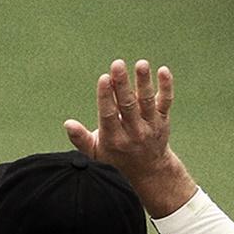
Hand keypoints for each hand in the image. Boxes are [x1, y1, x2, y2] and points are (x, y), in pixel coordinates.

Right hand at [64, 59, 195, 216]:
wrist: (149, 169)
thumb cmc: (116, 157)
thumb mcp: (95, 152)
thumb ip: (80, 138)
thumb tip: (67, 124)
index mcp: (114, 138)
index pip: (109, 115)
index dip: (106, 96)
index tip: (104, 78)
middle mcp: (133, 132)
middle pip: (128, 105)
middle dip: (122, 84)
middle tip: (117, 64)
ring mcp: (150, 125)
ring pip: (147, 101)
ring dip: (144, 82)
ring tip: (140, 64)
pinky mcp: (163, 119)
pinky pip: (166, 102)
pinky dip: (166, 87)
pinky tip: (163, 70)